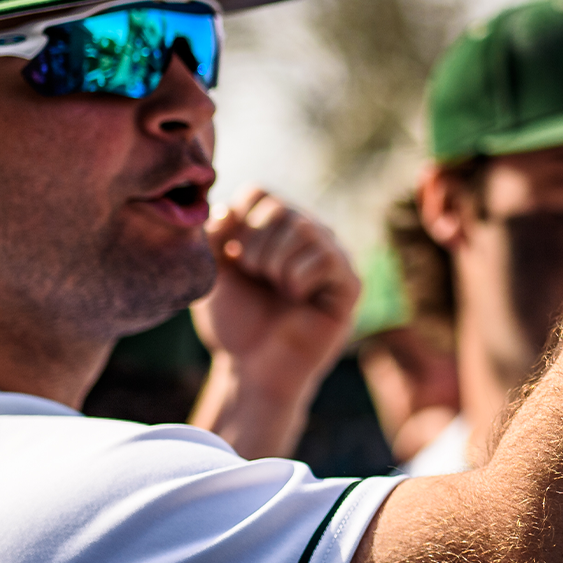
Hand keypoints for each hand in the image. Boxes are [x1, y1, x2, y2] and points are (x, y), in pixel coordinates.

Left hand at [193, 188, 359, 402]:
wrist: (250, 369)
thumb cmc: (234, 321)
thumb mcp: (213, 272)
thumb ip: (214, 235)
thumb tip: (225, 210)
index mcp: (277, 226)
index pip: (259, 193)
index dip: (236, 222)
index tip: (231, 257)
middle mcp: (309, 233)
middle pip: (279, 208)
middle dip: (253, 245)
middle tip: (254, 275)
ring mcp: (333, 255)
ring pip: (304, 229)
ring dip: (275, 263)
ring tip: (275, 287)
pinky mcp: (349, 283)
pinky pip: (325, 258)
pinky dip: (298, 279)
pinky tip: (297, 299)